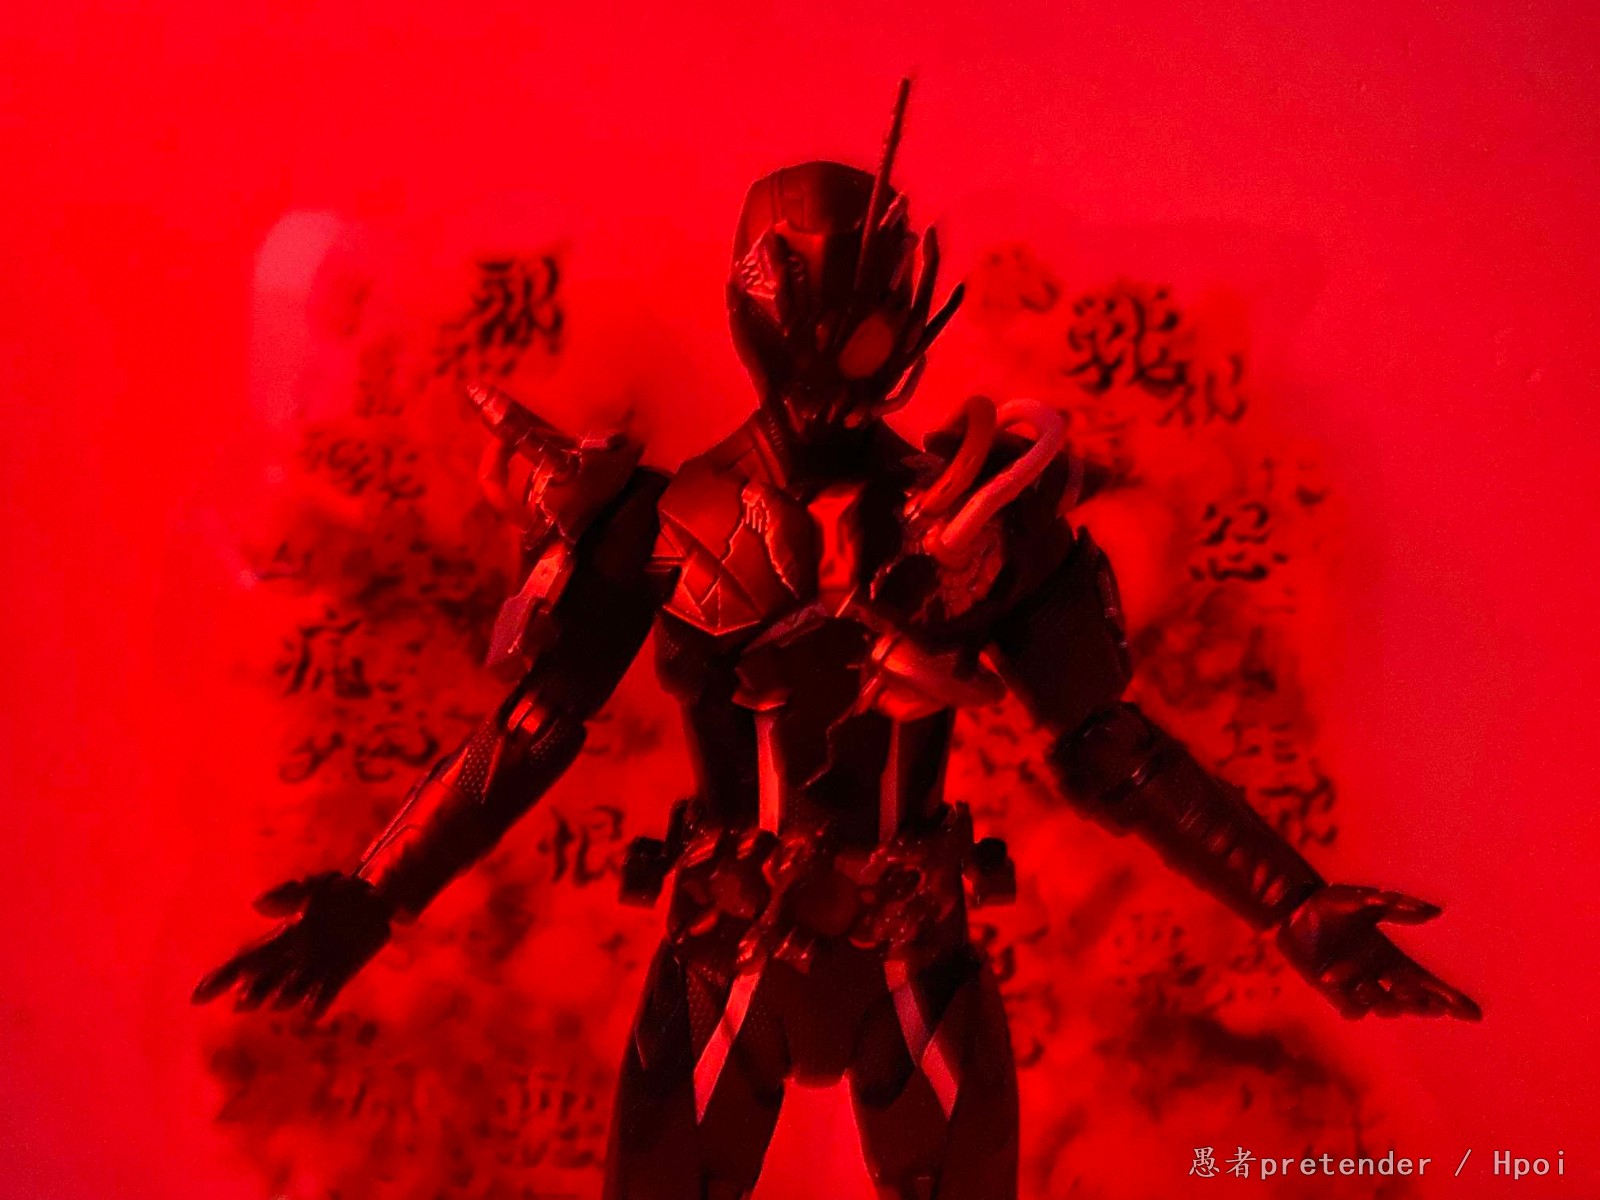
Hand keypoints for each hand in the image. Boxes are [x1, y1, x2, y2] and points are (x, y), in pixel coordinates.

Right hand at [191, 872, 391, 1018]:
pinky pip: (326, 992)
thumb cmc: (336, 891)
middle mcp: (293, 959)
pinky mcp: (341, 973)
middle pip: (262, 983)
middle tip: (242, 1002)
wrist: (374, 898)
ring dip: (281, 997)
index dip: (220, 979)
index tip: (196, 997)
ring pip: (290, 991)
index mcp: (281, 937)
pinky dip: (318, 1001)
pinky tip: (311, 1010)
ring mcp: (317, 969)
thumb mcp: (311, 885)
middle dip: (251, 994)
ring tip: (271, 1002)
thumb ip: (286, 892)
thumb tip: (256, 903)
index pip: (244, 960)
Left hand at [1277, 884, 1480, 1020]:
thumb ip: (1396, 905)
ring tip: (1370, 984)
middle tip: (1425, 999)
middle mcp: (1378, 975)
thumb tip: (1434, 912)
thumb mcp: (1363, 900)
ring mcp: (1356, 986)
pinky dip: (1350, 1000)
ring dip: (1383, 999)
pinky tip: (1335, 979)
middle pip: (1413, 1002)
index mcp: (1391, 957)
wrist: (1291, 911)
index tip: (1474, 1014)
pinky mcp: (1333, 993)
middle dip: (1424, 1005)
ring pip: (1385, 1009)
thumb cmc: (1329, 904)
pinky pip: (1352, 1011)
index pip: (1428, 982)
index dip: (1451, 999)